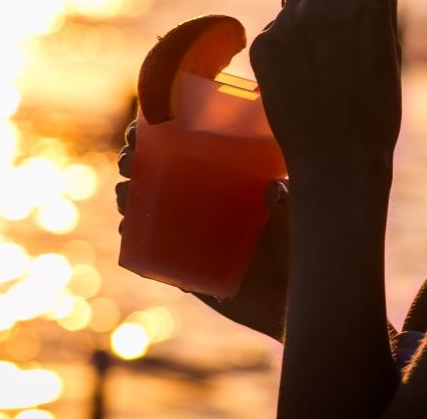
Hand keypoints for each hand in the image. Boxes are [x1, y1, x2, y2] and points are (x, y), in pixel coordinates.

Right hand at [115, 121, 291, 341]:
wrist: (292, 299)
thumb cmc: (299, 245)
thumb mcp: (296, 215)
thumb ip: (288, 201)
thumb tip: (273, 190)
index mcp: (225, 173)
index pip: (187, 142)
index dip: (159, 131)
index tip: (142, 126)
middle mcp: (204, 197)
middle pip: (157, 169)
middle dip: (134, 160)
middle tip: (131, 160)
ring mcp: (191, 231)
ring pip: (147, 207)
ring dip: (127, 195)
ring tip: (126, 193)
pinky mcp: (184, 265)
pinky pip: (150, 251)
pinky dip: (134, 240)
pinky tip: (126, 231)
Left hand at [249, 0, 403, 183]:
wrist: (337, 160)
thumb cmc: (376, 110)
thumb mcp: (391, 54)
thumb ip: (385, 10)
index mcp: (366, 0)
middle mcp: (325, 2)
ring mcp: (290, 21)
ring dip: (311, 11)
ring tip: (323, 56)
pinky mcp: (264, 44)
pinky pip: (278, 27)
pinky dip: (289, 43)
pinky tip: (302, 75)